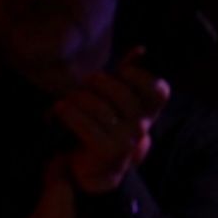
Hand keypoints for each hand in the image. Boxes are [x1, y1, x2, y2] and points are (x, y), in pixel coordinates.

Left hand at [50, 49, 170, 193]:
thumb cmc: (104, 125)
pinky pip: (84, 125)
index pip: (158, 91)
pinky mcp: (107, 150)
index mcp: (148, 112)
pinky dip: (68, 113)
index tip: (121, 72)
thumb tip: (140, 49)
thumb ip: (128, 76)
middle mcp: (141, 126)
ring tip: (67, 99)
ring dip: (78, 98)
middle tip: (85, 83)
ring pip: (99, 107)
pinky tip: (59, 110)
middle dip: (98, 83)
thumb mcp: (118, 100)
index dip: (140, 77)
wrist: (94, 167)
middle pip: (121, 93)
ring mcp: (126, 140)